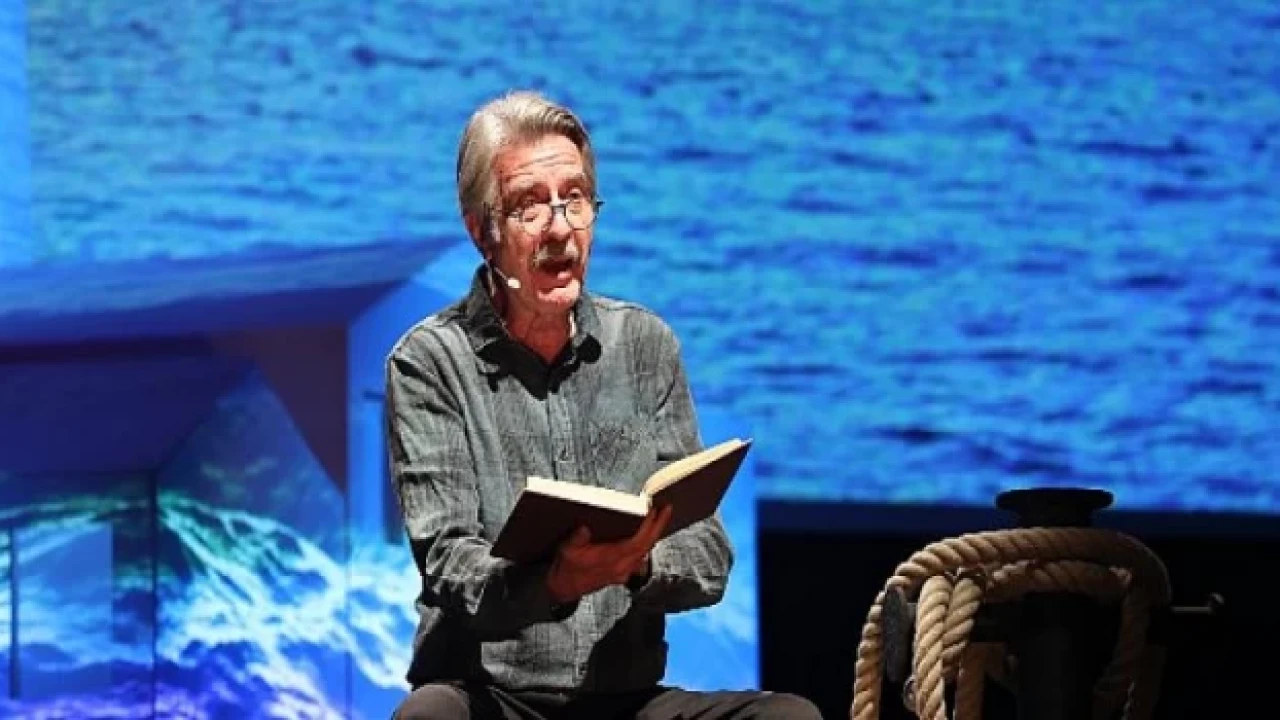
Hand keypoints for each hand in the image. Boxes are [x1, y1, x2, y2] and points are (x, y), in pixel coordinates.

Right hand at [546, 504, 671, 603]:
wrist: (563, 589)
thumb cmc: (566, 568)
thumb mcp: (567, 550)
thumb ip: (576, 539)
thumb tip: (585, 528)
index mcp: (610, 560)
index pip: (637, 542)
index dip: (648, 526)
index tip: (654, 511)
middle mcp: (621, 567)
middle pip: (647, 546)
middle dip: (659, 526)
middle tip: (667, 509)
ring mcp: (623, 572)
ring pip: (645, 552)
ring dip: (654, 535)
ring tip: (660, 517)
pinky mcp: (621, 574)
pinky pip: (640, 558)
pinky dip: (646, 545)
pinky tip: (647, 535)